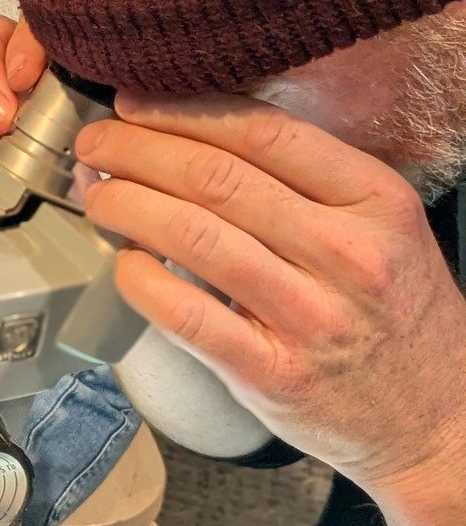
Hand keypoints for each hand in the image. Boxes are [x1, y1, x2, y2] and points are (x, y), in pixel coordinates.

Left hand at [78, 91, 465, 525]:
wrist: (442, 422)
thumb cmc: (396, 311)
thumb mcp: (380, 225)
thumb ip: (304, 178)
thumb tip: (188, 129)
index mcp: (376, 202)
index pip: (262, 132)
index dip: (181, 110)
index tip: (132, 103)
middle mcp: (348, 255)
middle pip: (214, 178)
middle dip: (135, 149)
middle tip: (95, 143)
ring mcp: (312, 319)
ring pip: (192, 235)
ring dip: (125, 203)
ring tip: (97, 193)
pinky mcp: (275, 376)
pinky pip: (186, 314)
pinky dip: (139, 278)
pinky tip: (122, 261)